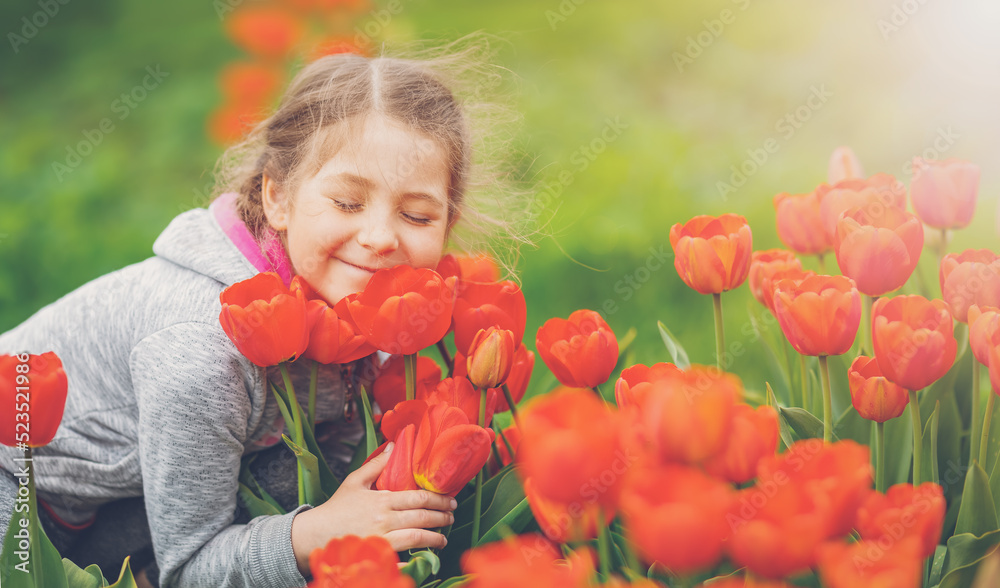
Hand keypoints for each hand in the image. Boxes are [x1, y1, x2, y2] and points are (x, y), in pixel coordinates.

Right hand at [290, 442, 457, 576]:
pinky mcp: (377, 555)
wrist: (314, 534)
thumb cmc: (336, 508)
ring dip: (435, 537)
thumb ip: (376, 465)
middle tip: (452, 515)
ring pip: (416, 537)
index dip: (438, 499)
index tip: (450, 500)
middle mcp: (384, 519)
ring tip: (444, 537)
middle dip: (442, 516)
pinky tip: (424, 556)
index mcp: (382, 499)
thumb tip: (394, 445)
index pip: (418, 497)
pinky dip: (414, 558)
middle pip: (422, 517)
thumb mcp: (354, 481)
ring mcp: (381, 538)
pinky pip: (401, 558)